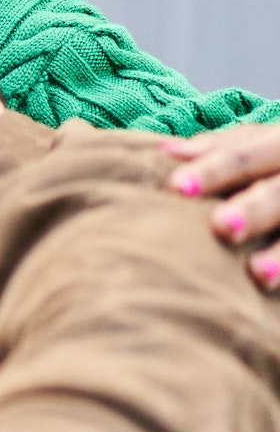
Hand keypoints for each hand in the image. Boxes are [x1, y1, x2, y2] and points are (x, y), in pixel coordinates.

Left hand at [162, 124, 279, 289]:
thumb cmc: (276, 163)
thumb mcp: (260, 145)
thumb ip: (221, 150)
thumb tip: (164, 155)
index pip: (244, 154)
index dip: (214, 170)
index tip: (177, 188)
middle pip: (279, 192)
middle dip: (254, 209)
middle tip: (222, 226)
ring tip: (259, 274)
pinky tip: (271, 285)